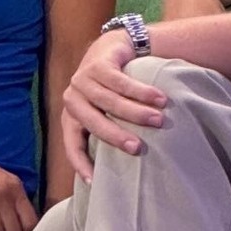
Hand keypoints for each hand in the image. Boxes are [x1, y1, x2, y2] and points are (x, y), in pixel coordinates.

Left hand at [62, 32, 168, 183]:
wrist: (110, 49)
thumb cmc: (109, 91)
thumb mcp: (101, 112)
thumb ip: (103, 132)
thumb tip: (112, 172)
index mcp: (71, 117)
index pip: (72, 145)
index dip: (81, 163)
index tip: (95, 181)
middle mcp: (72, 99)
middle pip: (95, 123)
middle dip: (117, 136)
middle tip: (138, 148)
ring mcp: (83, 80)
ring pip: (111, 101)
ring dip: (137, 112)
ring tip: (159, 120)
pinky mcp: (98, 64)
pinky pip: (121, 82)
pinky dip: (142, 91)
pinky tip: (159, 98)